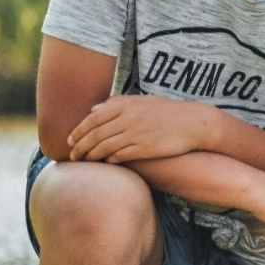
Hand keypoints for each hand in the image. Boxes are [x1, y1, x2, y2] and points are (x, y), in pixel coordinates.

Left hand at [66, 95, 215, 161]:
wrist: (194, 123)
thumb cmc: (168, 112)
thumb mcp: (143, 101)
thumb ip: (117, 103)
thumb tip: (93, 109)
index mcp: (125, 104)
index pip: (91, 119)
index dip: (77, 132)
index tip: (70, 141)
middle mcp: (128, 118)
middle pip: (94, 135)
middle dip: (79, 147)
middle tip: (72, 156)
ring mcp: (135, 133)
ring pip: (103, 147)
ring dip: (91, 156)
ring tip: (85, 162)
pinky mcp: (144, 148)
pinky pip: (119, 156)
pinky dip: (109, 160)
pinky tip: (106, 163)